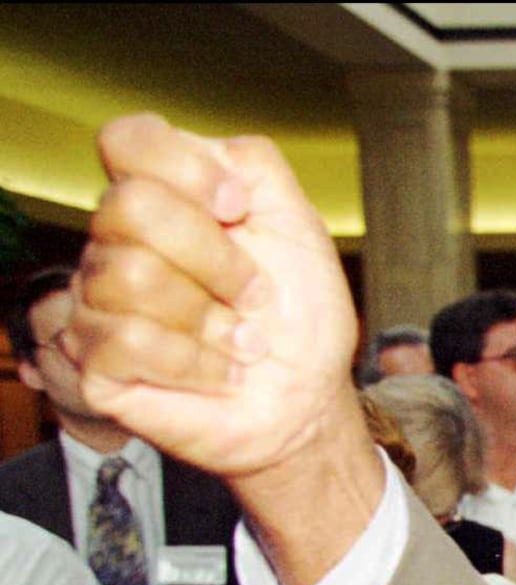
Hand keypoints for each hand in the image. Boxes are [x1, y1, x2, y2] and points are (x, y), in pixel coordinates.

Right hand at [66, 115, 360, 483]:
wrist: (307, 400)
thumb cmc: (300, 320)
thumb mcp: (301, 229)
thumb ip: (257, 167)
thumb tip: (212, 151)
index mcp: (164, 199)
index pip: (128, 140)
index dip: (186, 169)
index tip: (238, 209)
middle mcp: (119, 241)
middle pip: (131, 206)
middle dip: (217, 258)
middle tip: (255, 296)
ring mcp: (99, 299)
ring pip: (131, 276)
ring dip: (212, 319)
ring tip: (243, 344)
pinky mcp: (96, 361)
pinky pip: (129, 340)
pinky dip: (196, 362)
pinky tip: (220, 373)